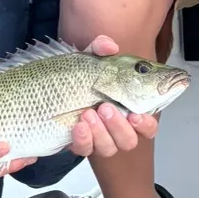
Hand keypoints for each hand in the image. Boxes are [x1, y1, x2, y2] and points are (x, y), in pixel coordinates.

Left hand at [66, 34, 159, 157]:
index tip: (135, 114)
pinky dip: (84, 140)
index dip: (145, 125)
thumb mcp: (89, 59)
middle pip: (129, 141)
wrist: (50, 90)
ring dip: (101, 133)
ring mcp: (99, 139)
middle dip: (118, 126)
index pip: (148, 127)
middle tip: (105, 107)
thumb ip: (100, 48)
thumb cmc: (80, 78)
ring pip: (110, 148)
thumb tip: (110, 46)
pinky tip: (78, 126)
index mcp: (128, 111)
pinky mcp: (80, 144)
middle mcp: (116, 129)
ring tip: (88, 113)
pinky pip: (85, 150)